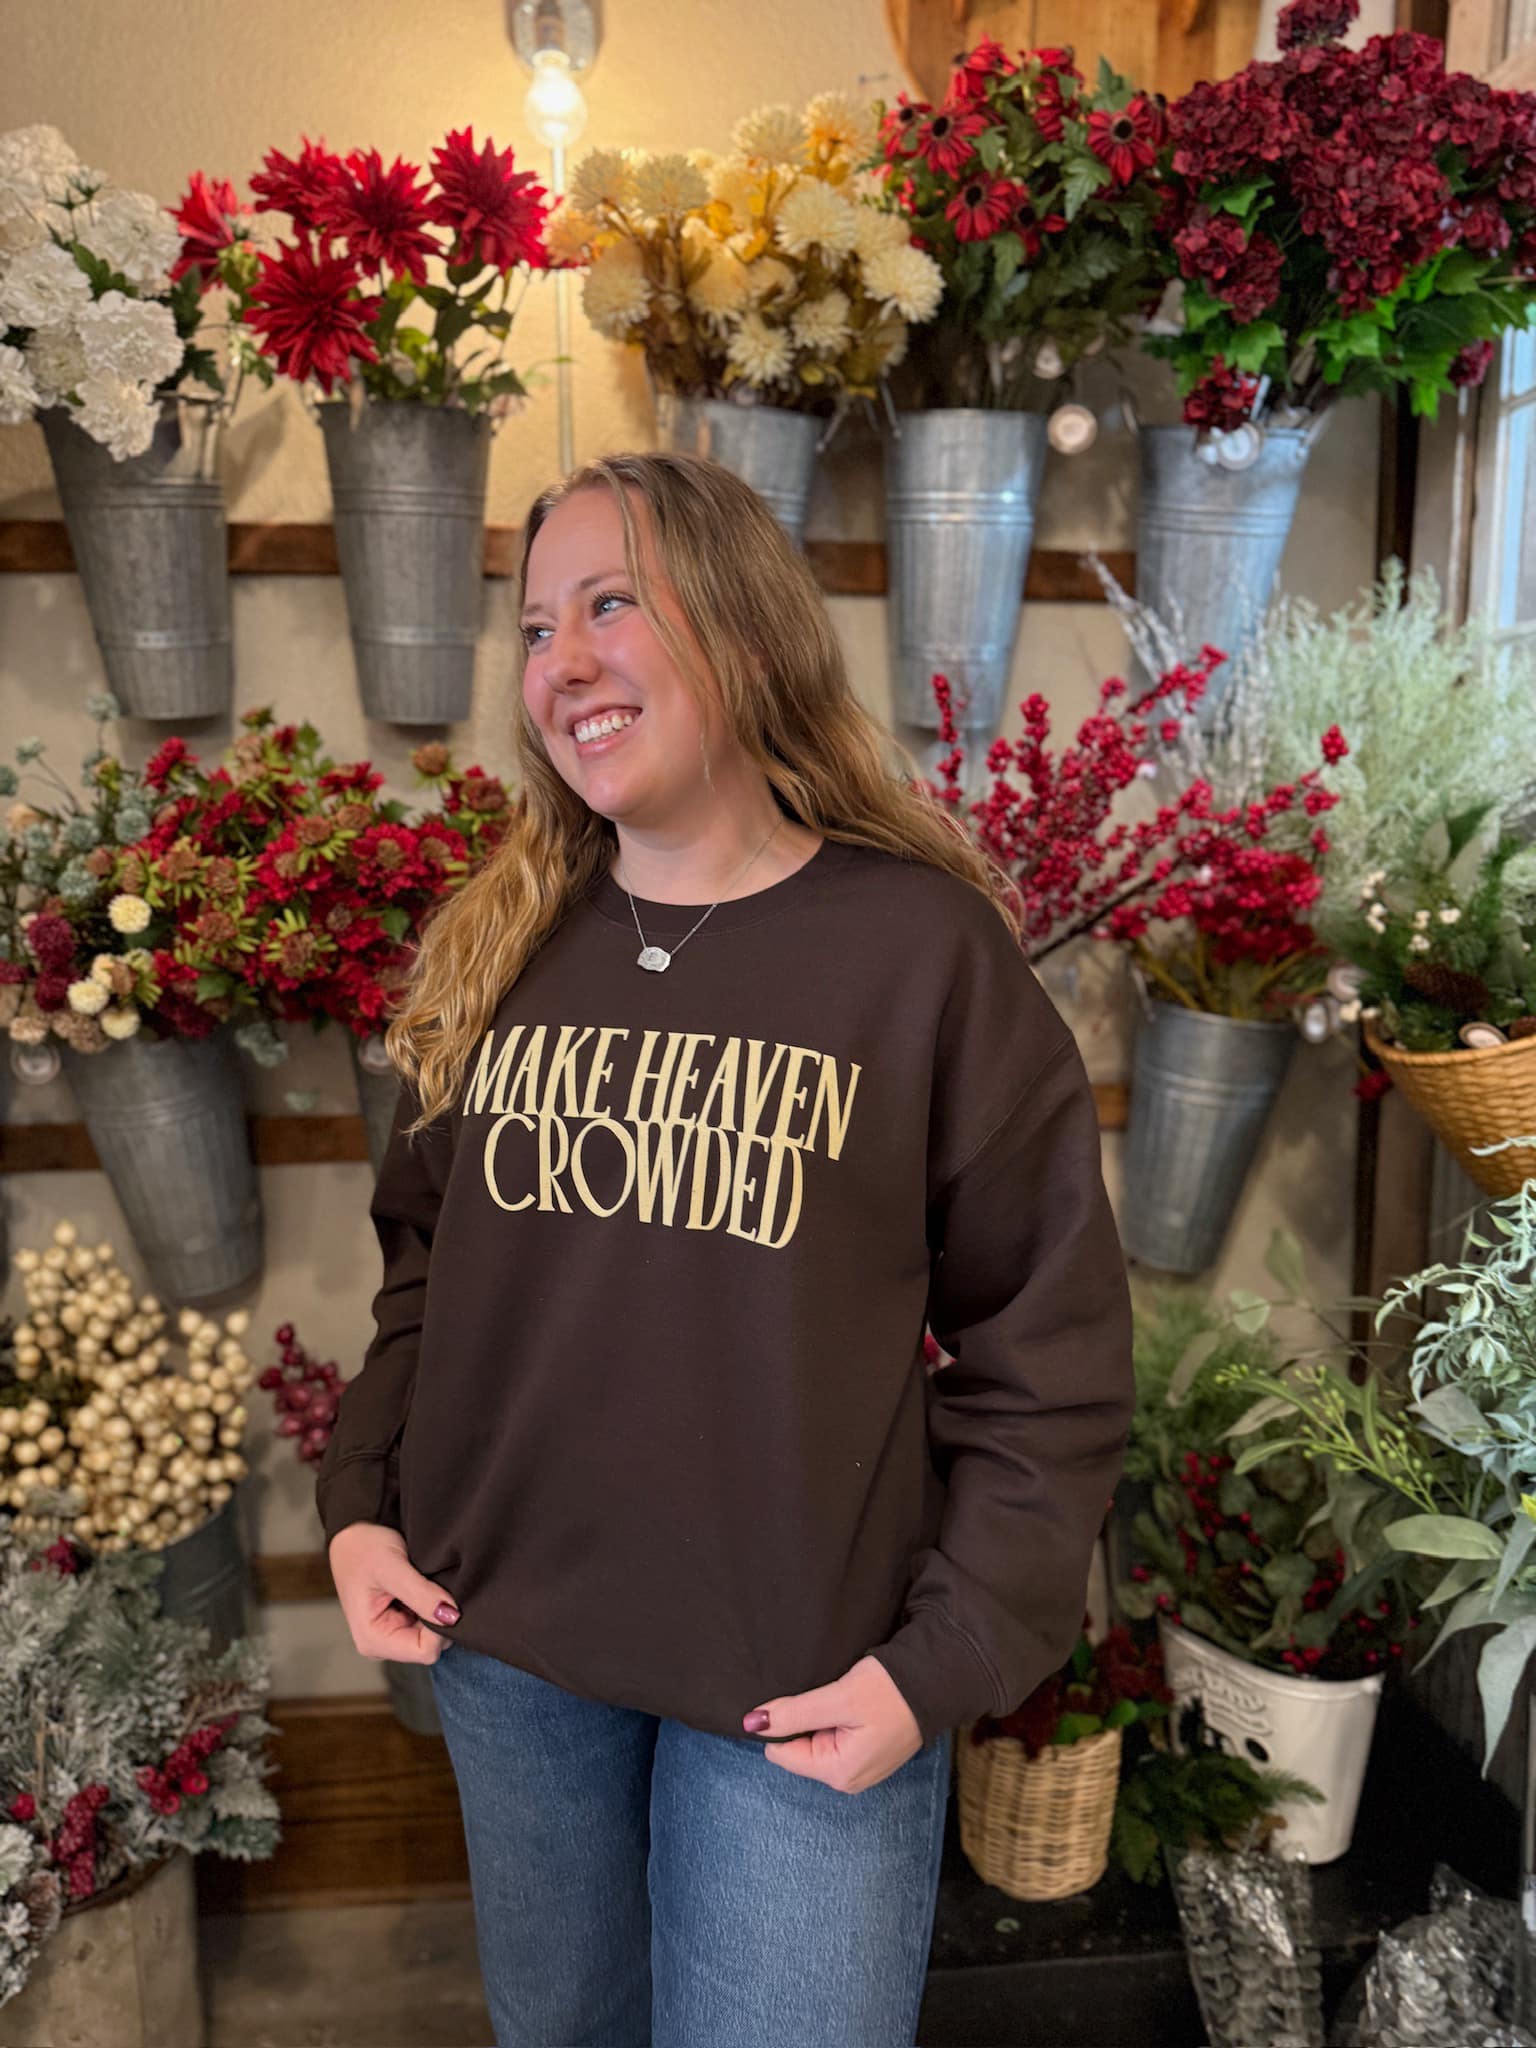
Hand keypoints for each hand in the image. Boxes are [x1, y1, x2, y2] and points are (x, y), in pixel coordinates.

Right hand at [328, 1521, 458, 1664]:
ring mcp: (391, 1634)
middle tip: (429, 1586)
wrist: (355, 1531)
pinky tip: (422, 1586)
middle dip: (438, 1618)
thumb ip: (421, 1594)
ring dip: (434, 1609)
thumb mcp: (392, 1567)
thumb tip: (452, 1617)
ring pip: (432, 1635)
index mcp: (373, 1639)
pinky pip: (427, 1622)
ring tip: (422, 1583)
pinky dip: (431, 1605)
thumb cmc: (364, 1547)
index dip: (440, 1626)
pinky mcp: (399, 1622)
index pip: (425, 1651)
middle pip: (431, 1645)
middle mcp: (381, 1643)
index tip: (439, 1596)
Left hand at [741, 1655, 922, 1793]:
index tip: (801, 1699)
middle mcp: (848, 1780)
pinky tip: (852, 1703)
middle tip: (826, 1696)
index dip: (784, 1723)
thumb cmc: (890, 1690)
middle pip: (799, 1749)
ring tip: (841, 1697)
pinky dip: (836, 1720)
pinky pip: (836, 1739)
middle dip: (805, 1722)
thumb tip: (752, 1723)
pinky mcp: (868, 1754)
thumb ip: (794, 1713)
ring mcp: (860, 1769)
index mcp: (838, 1774)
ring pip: (817, 1742)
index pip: (782, 1753)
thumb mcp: (838, 1698)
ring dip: (821, 1718)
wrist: (936, 1681)